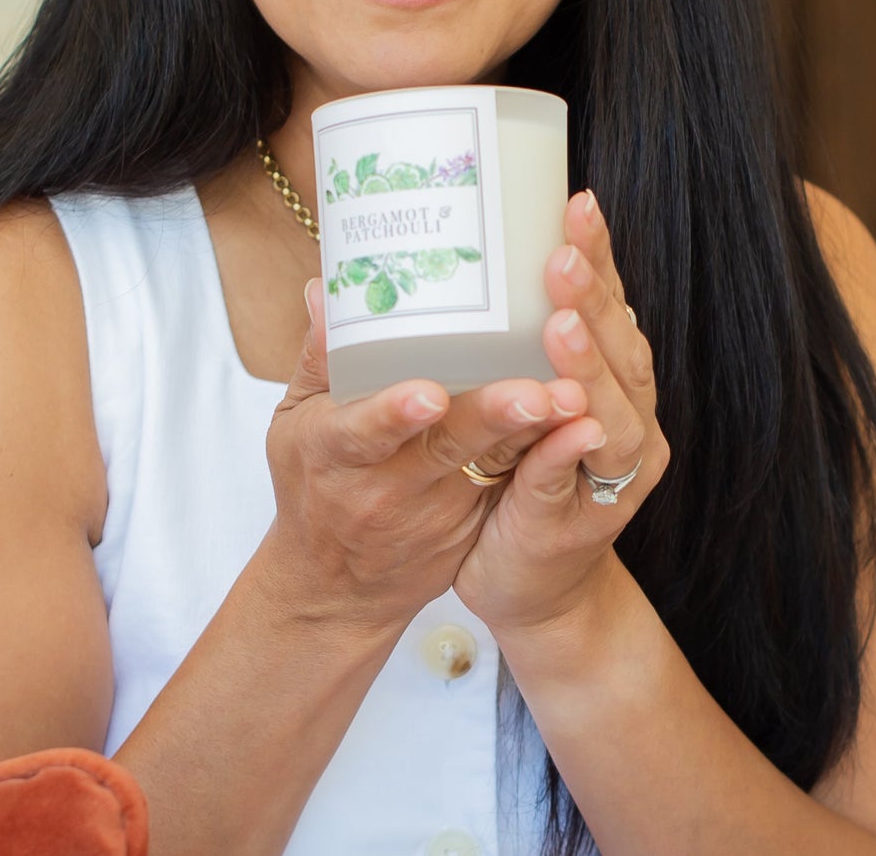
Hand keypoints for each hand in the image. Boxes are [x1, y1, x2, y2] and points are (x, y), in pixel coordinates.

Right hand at [258, 280, 587, 632]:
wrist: (334, 587)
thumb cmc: (311, 482)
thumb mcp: (296, 423)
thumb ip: (317, 358)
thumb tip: (323, 288)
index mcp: (333, 453)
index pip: (362, 432)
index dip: (394, 413)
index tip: (431, 393)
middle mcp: (386, 486)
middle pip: (443, 449)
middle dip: (491, 418)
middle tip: (536, 390)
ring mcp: (433, 510)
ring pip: (490, 465)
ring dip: (533, 435)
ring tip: (572, 399)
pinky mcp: (468, 522)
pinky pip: (508, 479)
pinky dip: (542, 450)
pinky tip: (580, 421)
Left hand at [453, 189, 668, 633]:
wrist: (531, 586)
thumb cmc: (514, 477)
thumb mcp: (509, 401)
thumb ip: (497, 343)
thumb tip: (438, 263)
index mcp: (607, 380)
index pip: (607, 305)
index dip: (598, 256)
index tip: (576, 202)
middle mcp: (625, 419)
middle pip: (619, 347)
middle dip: (591, 297)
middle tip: (561, 252)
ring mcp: (609, 473)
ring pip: (610, 412)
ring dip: (588, 366)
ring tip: (559, 324)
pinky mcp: (577, 520)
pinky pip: (574, 480)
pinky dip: (571, 452)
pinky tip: (570, 424)